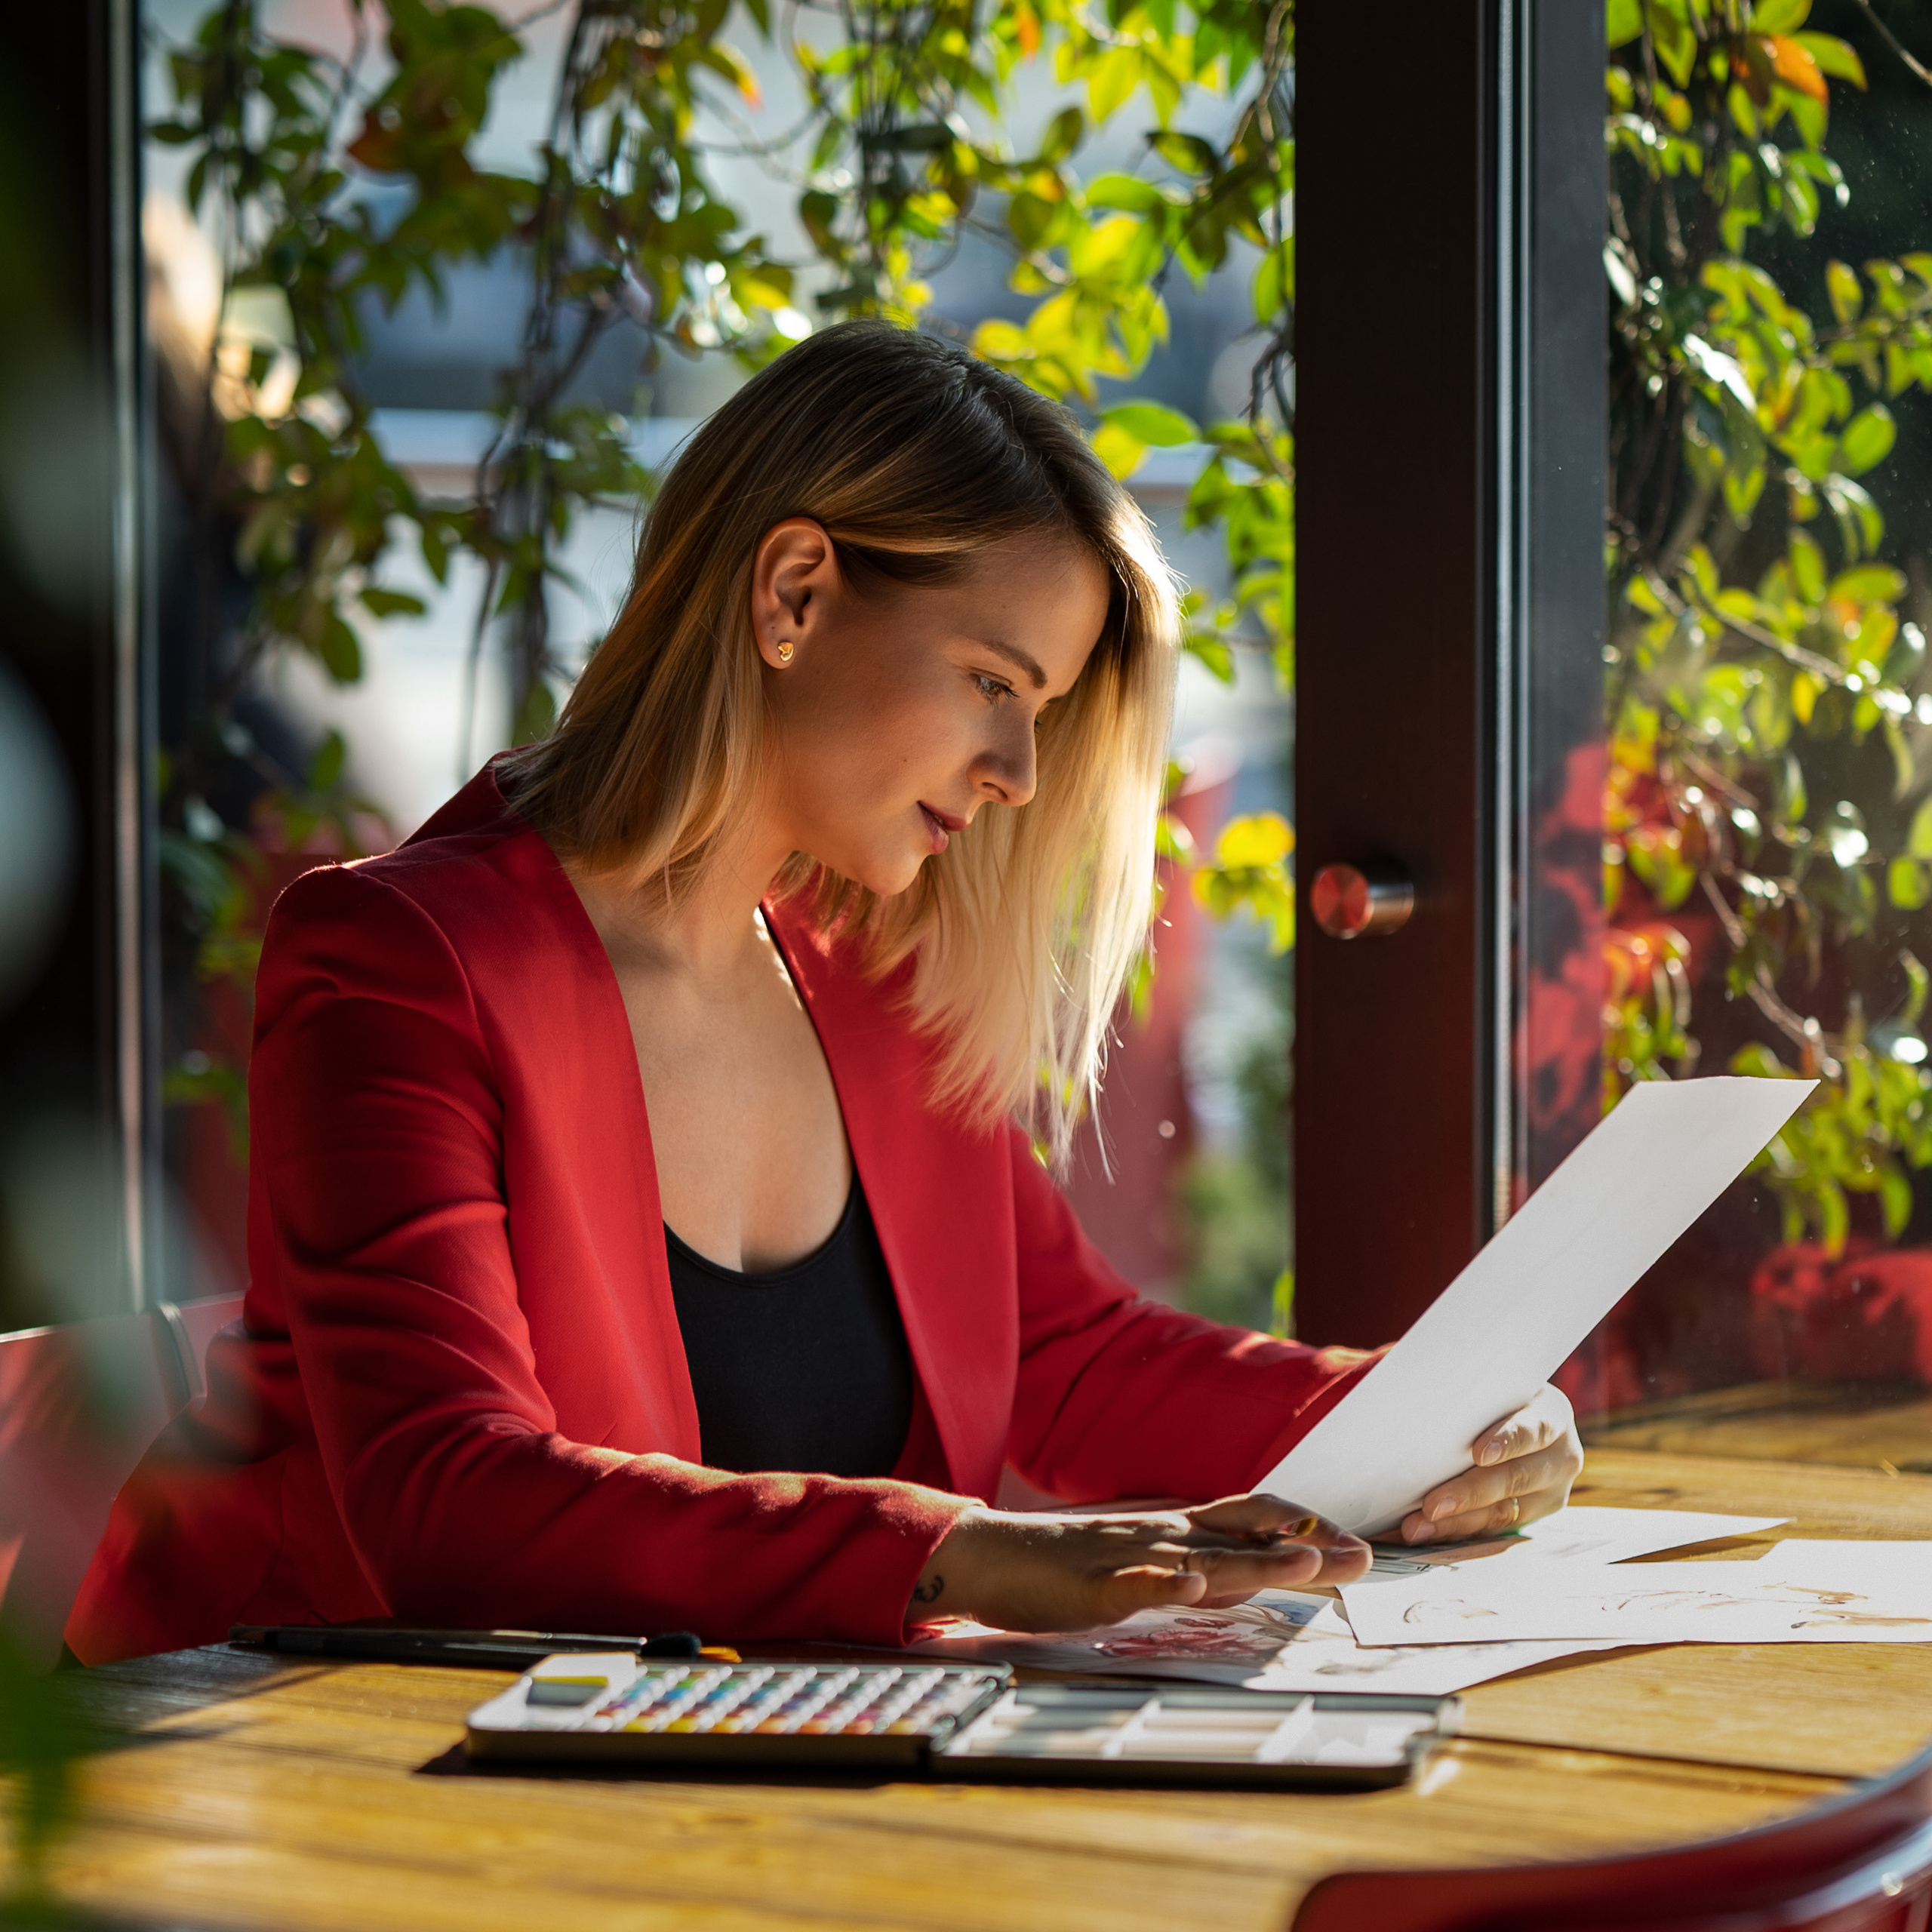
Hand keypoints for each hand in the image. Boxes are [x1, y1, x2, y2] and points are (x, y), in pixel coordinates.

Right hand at [906, 1493, 1371, 1632]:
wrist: (992, 1556)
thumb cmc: (1067, 1566)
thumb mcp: (1143, 1565)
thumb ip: (1191, 1569)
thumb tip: (1240, 1581)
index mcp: (1176, 1530)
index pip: (1252, 1517)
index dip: (1303, 1527)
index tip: (1352, 1545)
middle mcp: (1163, 1535)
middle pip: (1245, 1535)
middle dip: (1307, 1545)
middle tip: (1364, 1557)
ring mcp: (1129, 1558)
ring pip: (1201, 1558)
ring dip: (1255, 1561)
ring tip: (1305, 1564)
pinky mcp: (1093, 1585)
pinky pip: (1132, 1583)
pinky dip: (1164, 1585)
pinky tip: (1189, 1587)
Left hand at [1399, 1382, 1582, 1543]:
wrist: (1514, 1418)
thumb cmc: (1491, 1396)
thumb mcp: (1487, 1384)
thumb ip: (1458, 1386)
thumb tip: (1397, 1376)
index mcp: (1552, 1414)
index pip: (1534, 1429)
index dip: (1508, 1441)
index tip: (1479, 1453)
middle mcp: (1560, 1456)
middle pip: (1515, 1478)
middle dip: (1470, 1493)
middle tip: (1432, 1505)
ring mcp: (1551, 1491)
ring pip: (1503, 1512)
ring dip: (1456, 1522)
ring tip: (1418, 1526)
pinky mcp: (1533, 1516)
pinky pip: (1493, 1529)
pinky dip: (1456, 1531)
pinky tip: (1426, 1531)